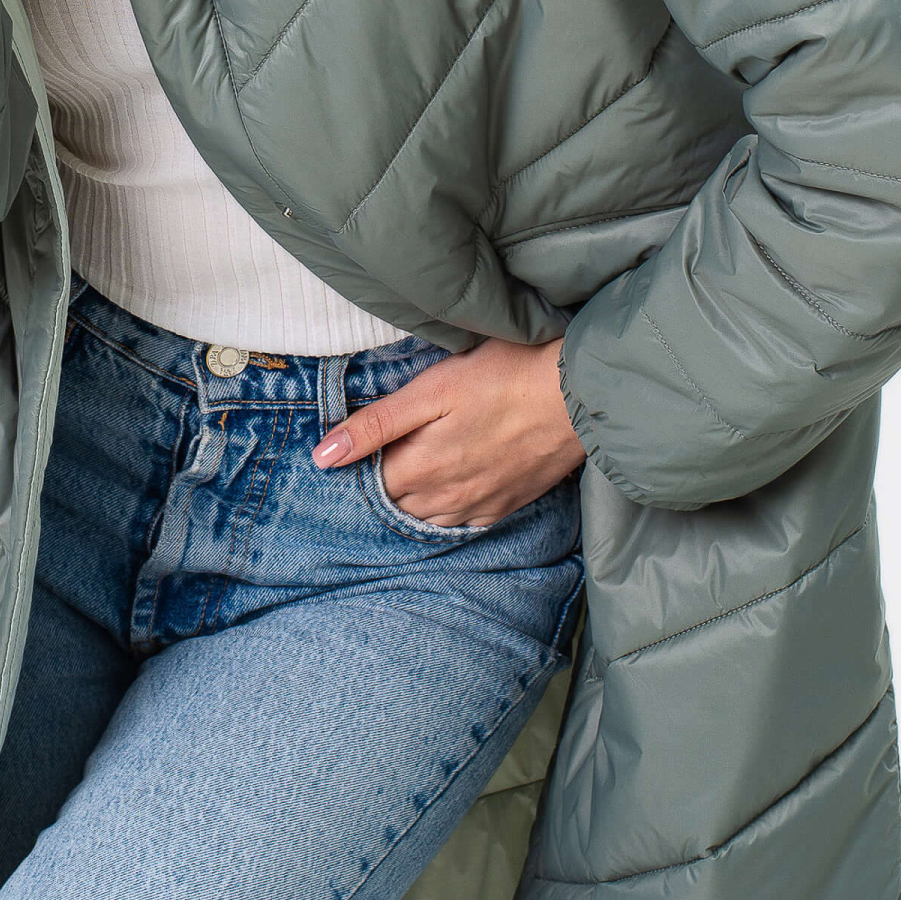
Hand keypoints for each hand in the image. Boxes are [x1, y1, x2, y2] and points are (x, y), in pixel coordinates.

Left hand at [311, 337, 584, 527]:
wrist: (578, 395)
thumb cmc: (504, 377)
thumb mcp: (432, 390)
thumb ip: (376, 425)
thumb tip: (322, 458)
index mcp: (419, 469)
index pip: (366, 484)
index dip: (357, 464)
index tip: (356, 444)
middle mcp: (445, 499)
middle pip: (395, 504)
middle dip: (383, 482)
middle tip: (386, 448)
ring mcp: (478, 507)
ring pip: (427, 517)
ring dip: (414, 497)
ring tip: (417, 462)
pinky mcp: (506, 506)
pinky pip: (462, 521)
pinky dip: (447, 507)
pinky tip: (451, 481)